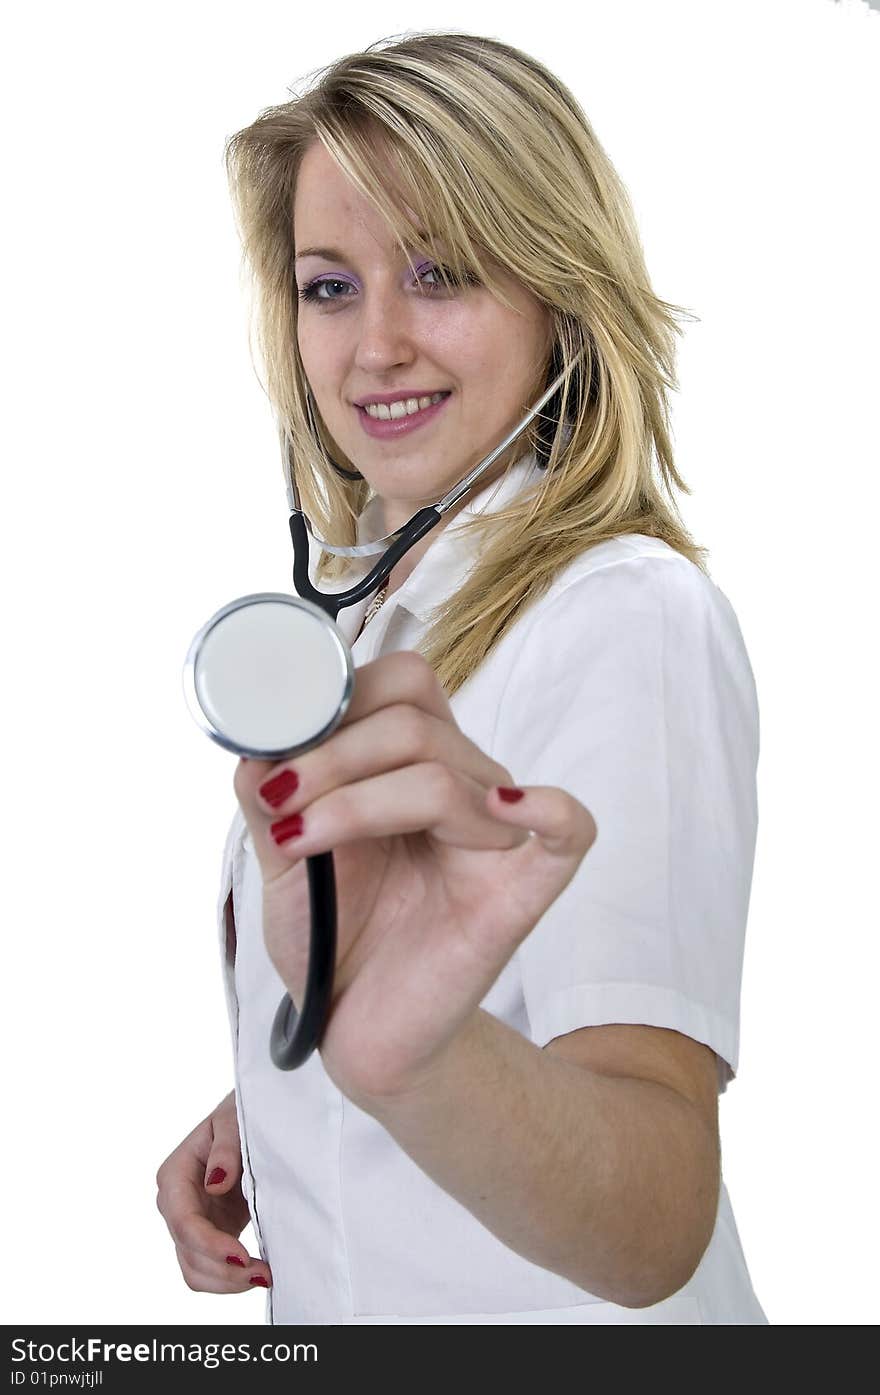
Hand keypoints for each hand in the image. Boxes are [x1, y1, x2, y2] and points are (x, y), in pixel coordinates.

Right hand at [155, 1091, 271, 1292]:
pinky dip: (229, 1279)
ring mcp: (190, 1221)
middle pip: (188, 1252)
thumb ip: (226, 1148)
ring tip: (264, 1276)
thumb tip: (215, 1182)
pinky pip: (208, 1268)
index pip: (184, 1221)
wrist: (248, 1120)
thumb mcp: (234, 1120)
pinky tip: (256, 1274)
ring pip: (194, 1269)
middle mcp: (175, 1203)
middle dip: (223, 1270)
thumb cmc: (240, 1115)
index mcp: (175, 1174)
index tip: (242, 1255)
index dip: (210, 1244)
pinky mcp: (207, 1233)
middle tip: (263, 1273)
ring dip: (226, 1282)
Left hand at [234, 651, 596, 1106]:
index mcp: (411, 764)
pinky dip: (549, 807)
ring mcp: (493, 838)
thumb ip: (268, 794)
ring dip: (353, 800)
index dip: (336, 700)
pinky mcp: (519, 894)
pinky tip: (494, 810)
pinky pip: (569, 831)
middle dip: (331, 756)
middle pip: (415, 723)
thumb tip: (254, 740)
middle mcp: (461, 787)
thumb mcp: (281, 855)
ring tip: (297, 841)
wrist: (354, 1028)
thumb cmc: (331, 936)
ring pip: (442, 776)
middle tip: (278, 806)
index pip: (401, 684)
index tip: (274, 759)